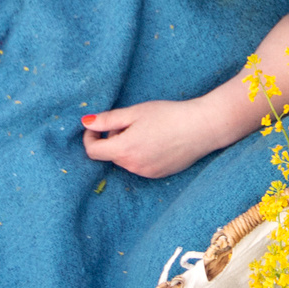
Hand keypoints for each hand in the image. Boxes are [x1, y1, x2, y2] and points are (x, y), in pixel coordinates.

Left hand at [82, 97, 254, 179]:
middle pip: (111, 155)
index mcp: (124, 150)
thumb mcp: (135, 112)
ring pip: (125, 160)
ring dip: (127, 147)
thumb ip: (108, 120)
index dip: (90, 137)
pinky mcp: (158, 175)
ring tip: (147, 130)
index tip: (97, 126)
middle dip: (112, 139)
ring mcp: (146, 173)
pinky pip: (139, 165)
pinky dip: (140, 154)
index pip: (93, 151)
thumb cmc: (169, 115)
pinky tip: (157, 140)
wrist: (202, 127)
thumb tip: (85, 123)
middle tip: (130, 121)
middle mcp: (133, 167)